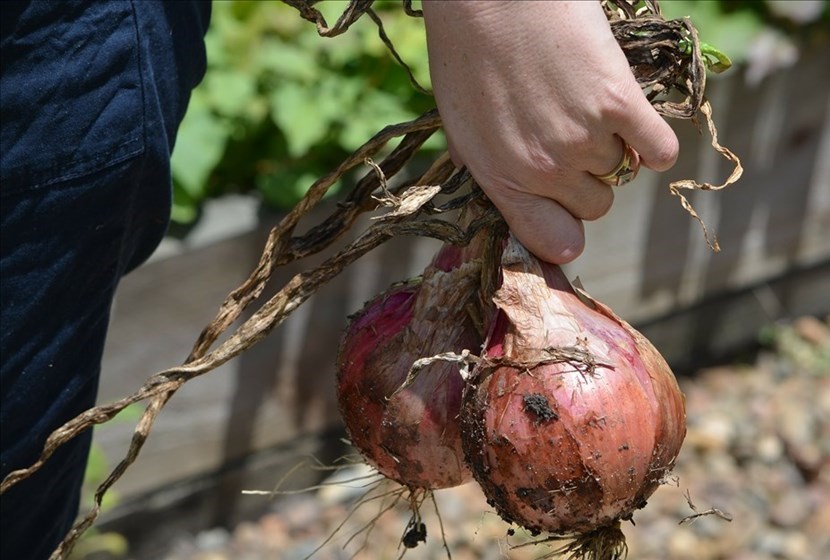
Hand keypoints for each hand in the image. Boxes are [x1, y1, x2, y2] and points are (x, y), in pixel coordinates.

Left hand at [423, 0, 678, 262]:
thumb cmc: (466, 51)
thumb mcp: (458, 124)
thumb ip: (485, 170)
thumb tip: (503, 204)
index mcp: (500, 179)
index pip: (552, 241)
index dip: (565, 232)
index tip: (569, 215)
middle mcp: (544, 171)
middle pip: (595, 207)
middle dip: (588, 181)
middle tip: (573, 141)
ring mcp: (583, 139)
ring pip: (622, 170)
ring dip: (612, 145)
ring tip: (585, 104)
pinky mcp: (619, 103)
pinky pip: (660, 150)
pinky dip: (654, 141)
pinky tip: (634, 120)